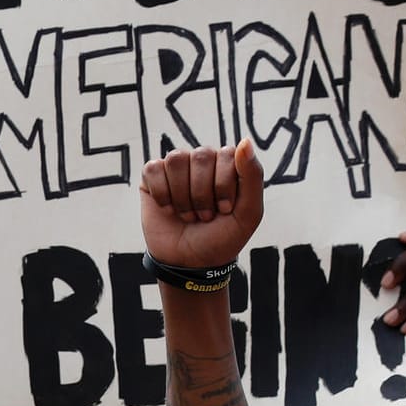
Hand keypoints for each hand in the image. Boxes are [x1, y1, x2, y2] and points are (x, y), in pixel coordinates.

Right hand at [139, 140, 264, 269]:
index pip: (227, 154)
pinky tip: (168, 209)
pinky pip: (153, 169)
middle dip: (202, 194)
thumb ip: (253, 176)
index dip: (224, 186)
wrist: (190, 264)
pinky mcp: (152, 178)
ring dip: (182, 196)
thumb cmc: (222, 238)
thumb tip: (245, 141)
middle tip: (204, 216)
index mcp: (228, 164)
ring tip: (187, 214)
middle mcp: (202, 161)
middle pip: (201, 156)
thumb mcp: (249, 213)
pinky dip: (162, 194)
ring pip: (176, 159)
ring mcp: (177, 168)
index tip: (225, 211)